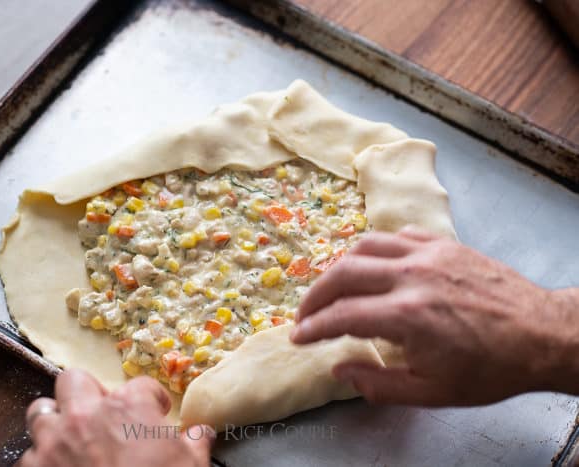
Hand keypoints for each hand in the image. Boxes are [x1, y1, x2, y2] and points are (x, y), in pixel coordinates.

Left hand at [20, 370, 212, 466]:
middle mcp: (85, 415)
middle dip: (87, 392)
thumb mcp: (190, 466)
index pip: (142, 386)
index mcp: (128, 407)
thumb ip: (195, 443)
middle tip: (101, 412)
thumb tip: (201, 434)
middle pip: (75, 380)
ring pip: (41, 411)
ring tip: (70, 435)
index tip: (156, 412)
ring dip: (55, 420)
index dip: (152, 399)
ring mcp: (54, 442)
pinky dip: (42, 460)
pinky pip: (29, 455)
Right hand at [291, 226, 578, 405]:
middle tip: (307, 313)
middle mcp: (411, 277)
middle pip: (342, 274)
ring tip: (334, 287)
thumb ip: (378, 383)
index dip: (312, 327)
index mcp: (406, 316)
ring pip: (365, 246)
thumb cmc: (490, 368)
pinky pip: (398, 235)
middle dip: (315, 295)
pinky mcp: (445, 244)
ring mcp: (429, 254)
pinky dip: (377, 249)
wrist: (542, 336)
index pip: (341, 316)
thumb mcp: (431, 392)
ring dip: (340, 267)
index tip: (298, 336)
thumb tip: (340, 369)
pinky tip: (376, 266)